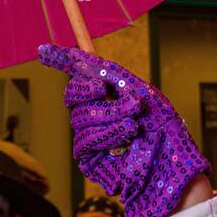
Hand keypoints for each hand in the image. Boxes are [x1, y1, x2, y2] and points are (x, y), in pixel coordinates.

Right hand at [38, 44, 210, 216]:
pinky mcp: (89, 160)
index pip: (79, 76)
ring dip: (111, 114)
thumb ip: (111, 74)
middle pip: (73, 94)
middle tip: (113, 93)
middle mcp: (97, 115)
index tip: (42, 50)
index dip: (61, 61)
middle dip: (93, 90)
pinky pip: (84, 140)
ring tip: (135, 122)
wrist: (174, 166)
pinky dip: (108, 133)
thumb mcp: (142, 92)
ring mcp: (91, 138)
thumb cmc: (164, 129)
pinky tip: (128, 135)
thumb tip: (82, 59)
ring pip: (81, 117)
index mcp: (110, 95)